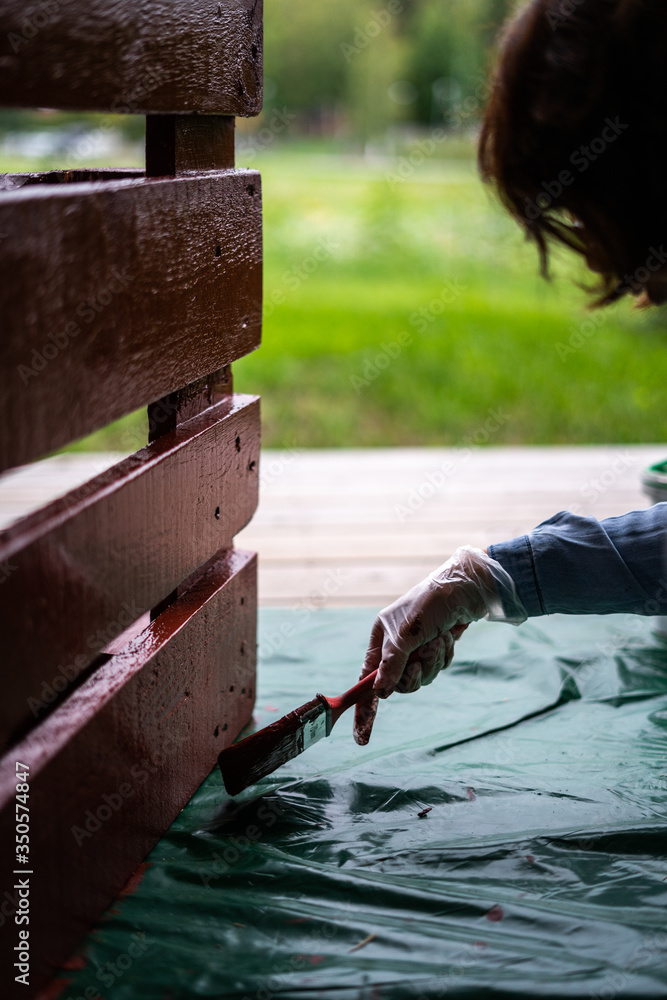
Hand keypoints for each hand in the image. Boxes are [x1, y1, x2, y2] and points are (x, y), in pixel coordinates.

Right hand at [353, 546, 526, 744]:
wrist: (467, 588)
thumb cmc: (432, 604)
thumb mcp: (408, 634)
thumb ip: (392, 664)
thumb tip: (380, 692)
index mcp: (380, 638)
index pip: (367, 679)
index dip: (364, 709)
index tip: (361, 737)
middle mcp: (396, 645)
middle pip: (398, 683)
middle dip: (414, 674)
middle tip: (421, 662)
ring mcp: (417, 648)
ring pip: (422, 677)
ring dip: (433, 662)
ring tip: (439, 640)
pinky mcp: (436, 648)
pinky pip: (438, 667)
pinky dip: (445, 656)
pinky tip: (449, 637)